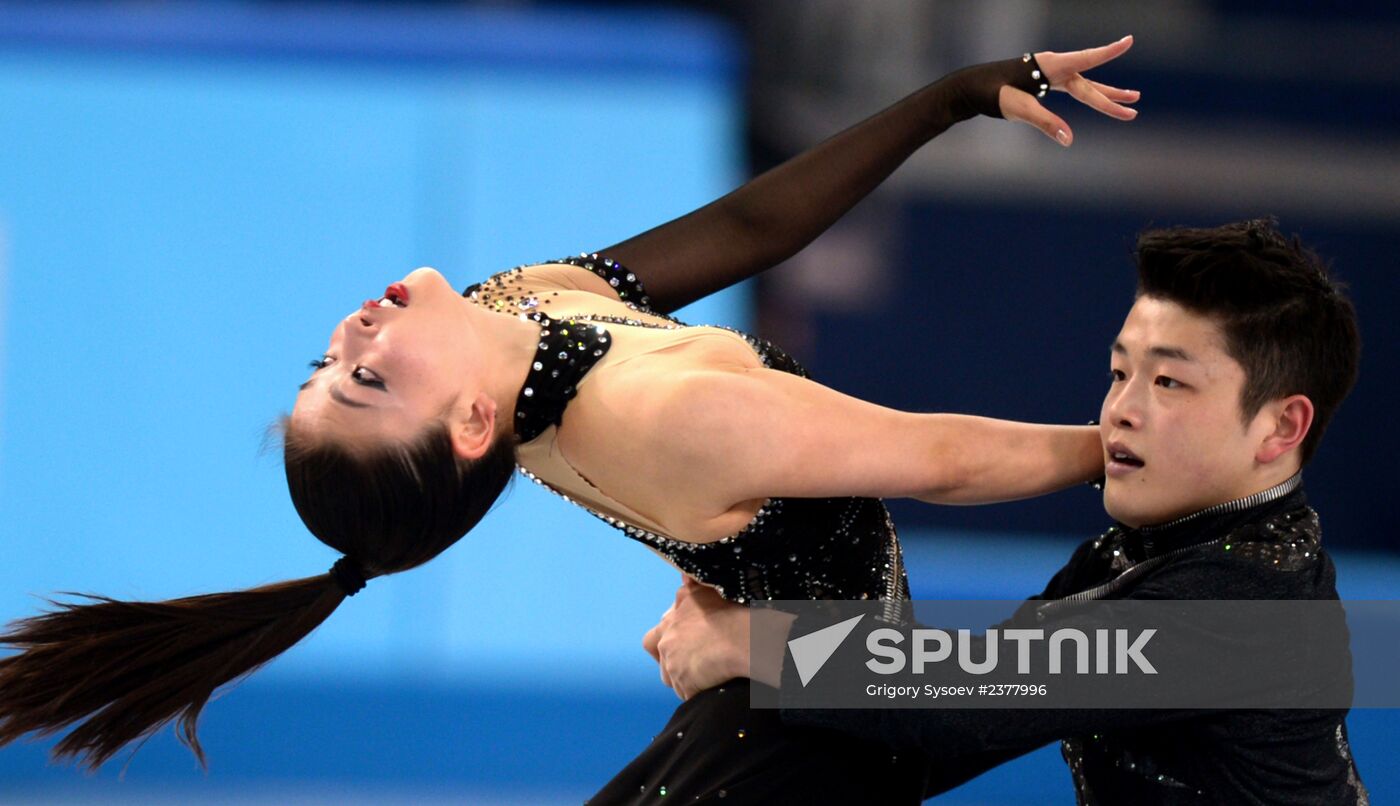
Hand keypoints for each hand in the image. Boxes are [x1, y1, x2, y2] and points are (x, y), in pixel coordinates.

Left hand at [642, 575, 749, 700]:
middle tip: (694, 662)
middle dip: (673, 663)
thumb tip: (683, 577)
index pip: (652, 639)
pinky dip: (698, 691)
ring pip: (674, 679)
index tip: (679, 644)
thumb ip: (690, 585)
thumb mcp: (704, 591)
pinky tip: (713, 684)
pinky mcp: (686, 686)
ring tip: (706, 674)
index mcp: (668, 623)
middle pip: (663, 661)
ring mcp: (674, 667)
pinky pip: (688, 694)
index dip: (664, 642)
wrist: (742, 638)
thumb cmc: (727, 611)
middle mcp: (666, 645)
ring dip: (685, 678)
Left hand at [1000, 35, 1140, 146]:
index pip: (1086, 59)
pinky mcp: (1042, 82)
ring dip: (1105, 94)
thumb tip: (1069, 140)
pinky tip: (1097, 98)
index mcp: (1050, 66)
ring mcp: (1048, 75)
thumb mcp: (1020, 110)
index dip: (1109, 52)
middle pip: (1088, 85)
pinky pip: (1071, 89)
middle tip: (1134, 108)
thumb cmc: (993, 93)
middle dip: (1111, 97)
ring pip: (1084, 86)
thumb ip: (1047, 124)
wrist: (971, 88)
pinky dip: (1086, 94)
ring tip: (1131, 100)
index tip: (1129, 40)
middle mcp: (1052, 67)